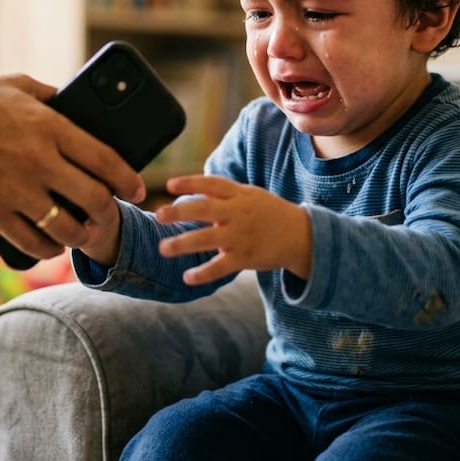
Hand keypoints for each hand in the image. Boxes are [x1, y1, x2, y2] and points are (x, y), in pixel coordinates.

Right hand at [0, 73, 141, 258]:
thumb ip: (54, 97)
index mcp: (51, 127)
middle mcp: (40, 161)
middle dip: (110, 213)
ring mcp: (16, 190)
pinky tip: (52, 245)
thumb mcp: (20, 86)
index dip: (129, 180)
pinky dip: (48, 249)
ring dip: (81, 236)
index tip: (139, 190)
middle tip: (111, 215)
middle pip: (95, 199)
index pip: (106, 160)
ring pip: (67, 228)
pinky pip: (31, 243)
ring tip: (82, 234)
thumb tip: (79, 106)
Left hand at [155, 175, 310, 285]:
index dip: (190, 182)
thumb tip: (192, 186)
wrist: (301, 235)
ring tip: (162, 248)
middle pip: (205, 210)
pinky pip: (221, 267)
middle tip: (158, 216)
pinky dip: (203, 273)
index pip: (212, 184)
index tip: (169, 185)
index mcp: (239, 195)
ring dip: (183, 244)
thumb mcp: (250, 195)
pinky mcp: (245, 258)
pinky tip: (187, 278)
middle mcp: (238, 213)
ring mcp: (241, 236)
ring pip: (208, 239)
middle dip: (180, 212)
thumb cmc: (269, 213)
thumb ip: (222, 192)